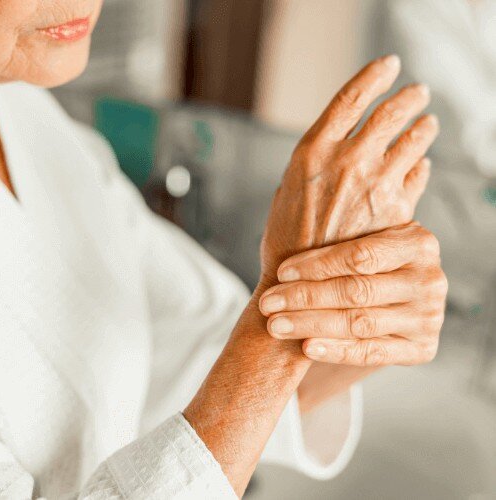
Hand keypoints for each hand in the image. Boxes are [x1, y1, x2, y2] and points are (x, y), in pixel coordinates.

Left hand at [259, 223, 447, 365]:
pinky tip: (306, 346)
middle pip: (356, 291)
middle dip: (304, 297)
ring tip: (275, 325)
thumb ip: (352, 212)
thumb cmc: (367, 260)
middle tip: (267, 303)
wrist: (391, 298)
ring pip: (359, 323)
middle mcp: (430, 280)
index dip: (316, 265)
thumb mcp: (367, 232)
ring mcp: (429, 317)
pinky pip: (372, 352)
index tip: (279, 271)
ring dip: (311, 324)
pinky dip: (336, 349)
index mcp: (419, 242)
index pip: (359, 255)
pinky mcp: (423, 348)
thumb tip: (314, 176)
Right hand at [260, 54, 438, 284]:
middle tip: (418, 92)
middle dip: (407, 99)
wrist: (297, 284)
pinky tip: (422, 163)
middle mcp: (345, 161)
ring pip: (410, 142)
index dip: (372, 77)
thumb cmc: (285, 238)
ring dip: (422, 129)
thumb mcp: (287, 190)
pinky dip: (420, 167)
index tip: (389, 65)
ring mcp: (373, 186)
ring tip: (429, 123)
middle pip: (388, 115)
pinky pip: (414, 178)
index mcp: (312, 151)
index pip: (350, 99)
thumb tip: (338, 147)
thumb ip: (315, 166)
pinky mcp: (393, 212)